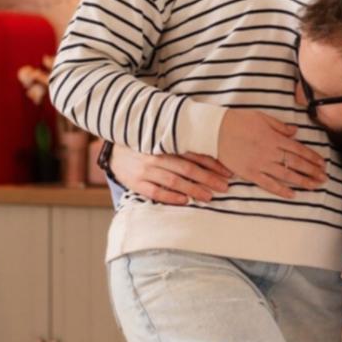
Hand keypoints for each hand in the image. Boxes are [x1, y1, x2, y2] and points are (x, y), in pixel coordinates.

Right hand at [109, 144, 232, 205]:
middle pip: (187, 168)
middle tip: (224, 187)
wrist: (113, 151)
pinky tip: (184, 201)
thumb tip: (213, 151)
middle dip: (208, 178)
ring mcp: (145, 169)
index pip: (194, 154)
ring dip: (193, 189)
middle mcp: (157, 156)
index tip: (228, 172)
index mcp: (166, 143)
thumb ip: (182, 144)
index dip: (212, 163)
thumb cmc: (144, 145)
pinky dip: (170, 197)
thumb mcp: (161, 139)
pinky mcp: (135, 182)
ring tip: (209, 197)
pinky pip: (155, 191)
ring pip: (173, 181)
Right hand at [217, 109, 327, 198]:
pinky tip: (292, 195)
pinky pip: (268, 184)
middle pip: (296, 164)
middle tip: (324, 178)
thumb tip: (295, 131)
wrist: (215, 130)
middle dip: (312, 171)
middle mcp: (270, 152)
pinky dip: (281, 191)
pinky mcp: (249, 173)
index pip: (298, 149)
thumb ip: (279, 126)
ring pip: (286, 175)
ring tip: (315, 187)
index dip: (312, 157)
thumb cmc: (237, 120)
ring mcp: (260, 164)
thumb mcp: (261, 117)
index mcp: (274, 138)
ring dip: (302, 182)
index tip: (322, 164)